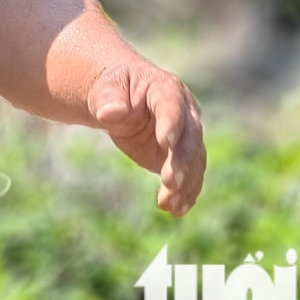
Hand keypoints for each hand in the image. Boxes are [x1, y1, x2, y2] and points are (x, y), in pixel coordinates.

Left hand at [89, 59, 205, 214]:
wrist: (122, 100)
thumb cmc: (114, 89)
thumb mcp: (106, 89)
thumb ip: (109, 99)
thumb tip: (110, 113)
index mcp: (167, 89)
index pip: (171, 107)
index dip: (170, 124)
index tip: (164, 142)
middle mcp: (186, 113)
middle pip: (189, 139)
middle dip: (182, 161)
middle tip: (171, 181)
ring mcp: (187, 137)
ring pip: (193, 162)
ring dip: (185, 184)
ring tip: (170, 205)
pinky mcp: (182, 158)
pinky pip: (190, 177)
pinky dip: (185, 194)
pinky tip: (176, 210)